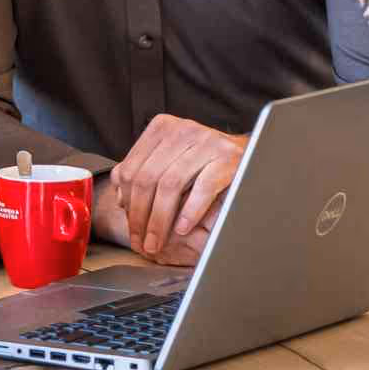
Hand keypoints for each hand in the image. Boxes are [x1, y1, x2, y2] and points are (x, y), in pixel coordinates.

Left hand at [110, 116, 247, 260]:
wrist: (248, 154)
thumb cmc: (203, 162)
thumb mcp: (169, 160)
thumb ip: (141, 172)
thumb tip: (120, 198)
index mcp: (161, 127)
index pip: (131, 169)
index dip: (127, 204)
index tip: (132, 229)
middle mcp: (182, 129)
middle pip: (148, 178)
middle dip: (141, 216)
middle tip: (143, 242)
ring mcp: (206, 141)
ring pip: (171, 184)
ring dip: (161, 220)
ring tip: (158, 241)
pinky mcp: (228, 157)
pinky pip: (203, 188)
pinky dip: (190, 211)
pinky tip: (182, 228)